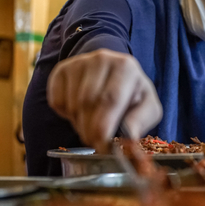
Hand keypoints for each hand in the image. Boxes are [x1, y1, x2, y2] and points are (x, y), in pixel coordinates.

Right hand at [47, 49, 162, 145]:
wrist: (115, 78)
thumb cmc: (133, 96)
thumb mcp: (147, 108)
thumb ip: (141, 121)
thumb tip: (129, 136)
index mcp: (126, 67)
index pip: (110, 99)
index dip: (103, 127)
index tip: (102, 146)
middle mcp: (102, 59)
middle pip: (88, 102)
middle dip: (90, 130)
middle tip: (96, 143)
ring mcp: (79, 63)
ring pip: (72, 104)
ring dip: (80, 124)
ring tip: (93, 124)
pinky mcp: (61, 71)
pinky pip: (57, 102)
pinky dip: (66, 115)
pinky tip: (81, 111)